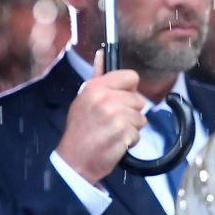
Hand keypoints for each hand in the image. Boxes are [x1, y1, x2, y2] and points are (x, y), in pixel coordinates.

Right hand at [54, 48, 144, 185]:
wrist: (74, 160)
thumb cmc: (80, 130)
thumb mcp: (83, 99)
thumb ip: (97, 77)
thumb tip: (101, 53)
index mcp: (96, 87)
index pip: (131, 77)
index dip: (129, 90)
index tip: (121, 100)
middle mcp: (106, 99)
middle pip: (138, 100)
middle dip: (130, 113)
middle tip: (112, 122)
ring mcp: (115, 116)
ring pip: (141, 118)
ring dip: (131, 128)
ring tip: (113, 133)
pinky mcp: (122, 133)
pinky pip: (138, 134)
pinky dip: (130, 141)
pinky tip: (115, 143)